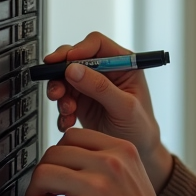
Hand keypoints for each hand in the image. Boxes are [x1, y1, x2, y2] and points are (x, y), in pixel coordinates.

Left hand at [19, 127, 163, 195]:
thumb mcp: (132, 175)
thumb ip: (106, 162)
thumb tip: (65, 161)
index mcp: (122, 150)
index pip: (73, 136)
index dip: (58, 153)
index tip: (56, 169)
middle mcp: (109, 164)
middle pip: (53, 153)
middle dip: (43, 173)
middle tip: (42, 191)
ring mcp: (95, 188)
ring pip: (42, 174)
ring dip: (32, 192)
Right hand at [43, 32, 172, 190]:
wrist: (137, 151)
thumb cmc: (140, 127)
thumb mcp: (125, 107)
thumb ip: (101, 87)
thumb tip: (74, 69)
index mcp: (123, 64)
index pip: (97, 44)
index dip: (79, 49)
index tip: (66, 62)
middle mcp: (105, 71)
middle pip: (75, 58)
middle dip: (61, 72)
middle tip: (56, 89)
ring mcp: (90, 85)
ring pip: (64, 78)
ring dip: (60, 93)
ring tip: (67, 110)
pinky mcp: (80, 101)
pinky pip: (62, 98)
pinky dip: (61, 110)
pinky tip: (69, 121)